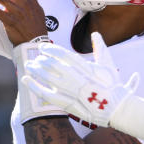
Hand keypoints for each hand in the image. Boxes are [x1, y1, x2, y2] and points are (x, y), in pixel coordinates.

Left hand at [22, 32, 139, 126]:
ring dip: (36, 71)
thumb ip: (100, 49)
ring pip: (49, 79)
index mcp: (87, 67)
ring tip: (29, 66)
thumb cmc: (113, 86)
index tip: (43, 48)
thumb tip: (95, 35)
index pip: (64, 55)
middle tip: (36, 58)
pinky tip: (26, 81)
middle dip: (42, 60)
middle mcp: (78, 78)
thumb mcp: (109, 65)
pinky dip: (35, 87)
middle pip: (54, 66)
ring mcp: (72, 92)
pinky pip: (48, 95)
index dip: (51, 50)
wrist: (117, 108)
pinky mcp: (68, 104)